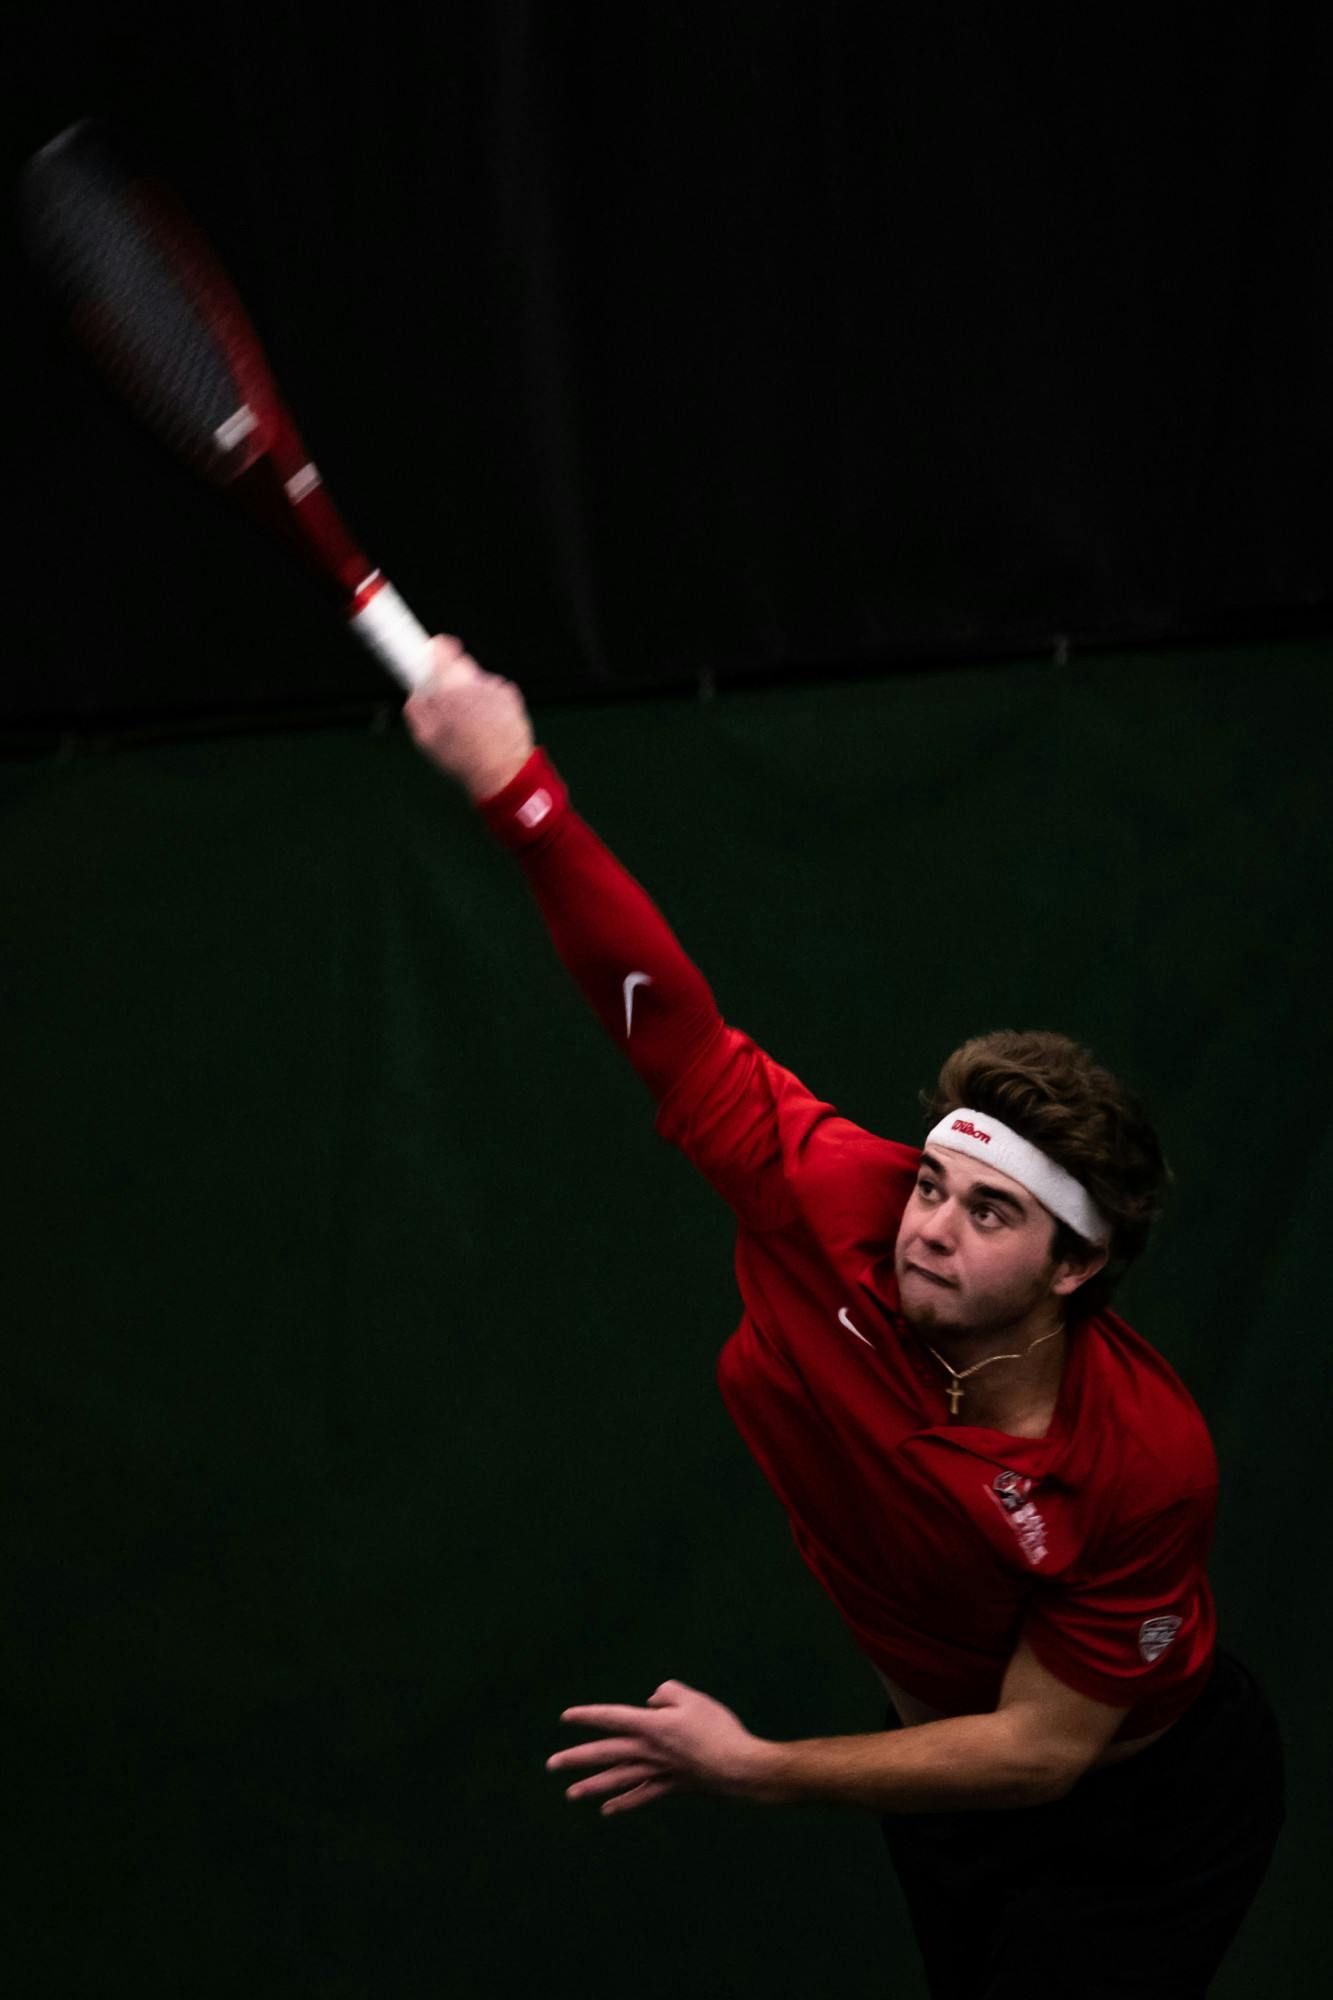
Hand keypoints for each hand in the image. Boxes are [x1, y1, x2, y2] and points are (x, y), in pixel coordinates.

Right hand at [403, 634, 535, 801]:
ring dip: (471, 695)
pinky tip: (487, 724)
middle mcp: (475, 683)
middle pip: (459, 666)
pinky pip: (493, 690)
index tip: (430, 652)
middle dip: (451, 680)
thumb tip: (416, 690)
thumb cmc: (462, 758)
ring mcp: (495, 688)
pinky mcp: (511, 695)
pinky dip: (488, 702)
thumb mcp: (426, 739)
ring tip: (472, 723)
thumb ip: (416, 708)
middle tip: (448, 702)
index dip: (434, 649)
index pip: (442, 648)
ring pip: (476, 681)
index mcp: (450, 690)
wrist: (503, 772)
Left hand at [546, 1678, 773, 1817]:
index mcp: (651, 1725)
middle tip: (551, 1765)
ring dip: (592, 1786)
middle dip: (576, 1758)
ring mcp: (657, 1772)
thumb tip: (652, 1701)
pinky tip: (607, 1810)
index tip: (566, 1717)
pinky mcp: (670, 1788)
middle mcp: (647, 1750)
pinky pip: (640, 1796)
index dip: (588, 1716)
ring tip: (570, 1793)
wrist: (738, 1768)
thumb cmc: (717, 1729)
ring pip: (617, 1779)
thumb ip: (668, 1693)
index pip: (612, 1718)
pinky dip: (623, 1803)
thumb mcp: (693, 1698)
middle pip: (605, 1753)